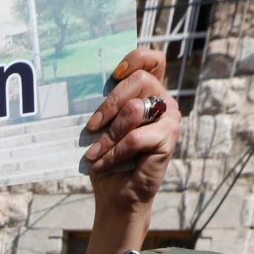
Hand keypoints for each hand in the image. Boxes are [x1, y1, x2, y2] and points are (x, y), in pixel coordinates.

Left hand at [82, 46, 180, 205]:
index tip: (114, 74)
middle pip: (140, 79)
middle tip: (91, 126)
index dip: (135, 59)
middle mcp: (163, 100)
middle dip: (110, 103)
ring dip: (108, 134)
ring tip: (93, 152)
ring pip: (135, 109)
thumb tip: (83, 86)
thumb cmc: (107, 158)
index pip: (152, 59)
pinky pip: (134, 138)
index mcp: (149, 91)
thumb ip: (106, 104)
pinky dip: (113, 152)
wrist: (116, 195)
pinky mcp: (168, 138)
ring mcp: (170, 118)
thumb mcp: (102, 126)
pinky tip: (101, 163)